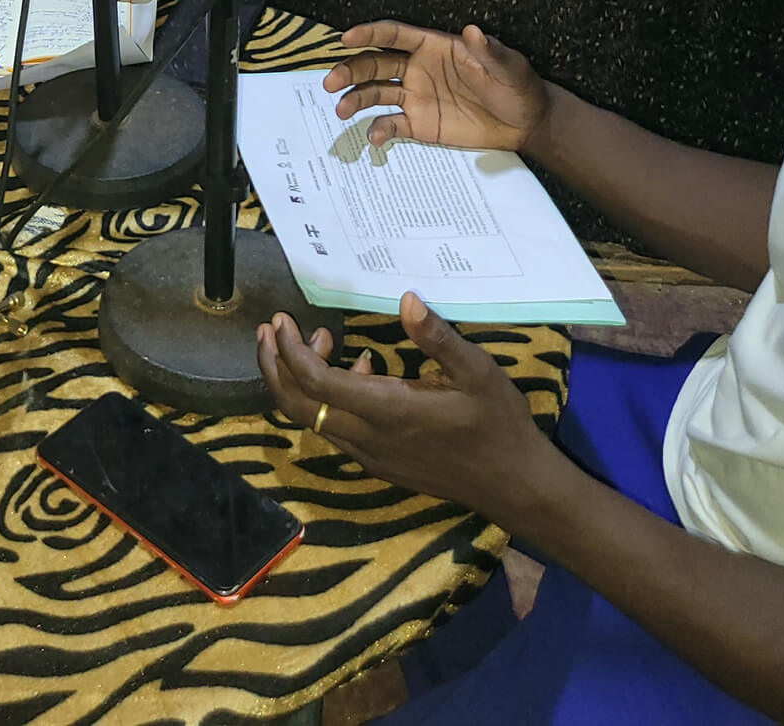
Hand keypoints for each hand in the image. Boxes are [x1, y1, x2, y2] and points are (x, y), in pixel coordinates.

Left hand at [256, 295, 557, 518]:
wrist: (511, 485)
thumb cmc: (496, 424)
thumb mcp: (477, 372)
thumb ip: (437, 337)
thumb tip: (406, 299)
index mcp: (386, 409)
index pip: (315, 381)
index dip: (289, 350)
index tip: (281, 320)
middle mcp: (367, 436)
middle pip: (296, 404)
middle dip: (274, 364)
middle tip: (272, 328)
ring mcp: (368, 453)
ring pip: (311, 418)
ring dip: (299, 380)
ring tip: (318, 339)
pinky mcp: (377, 461)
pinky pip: (334, 428)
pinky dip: (326, 398)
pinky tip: (360, 370)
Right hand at [323, 20, 552, 151]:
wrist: (525, 123)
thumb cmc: (517, 85)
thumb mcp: (507, 65)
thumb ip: (488, 50)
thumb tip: (472, 31)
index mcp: (434, 47)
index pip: (395, 36)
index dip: (370, 34)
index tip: (346, 38)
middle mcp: (417, 69)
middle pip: (375, 64)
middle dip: (350, 70)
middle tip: (331, 81)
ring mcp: (415, 97)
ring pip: (375, 92)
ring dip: (355, 98)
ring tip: (341, 110)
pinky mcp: (419, 123)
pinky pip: (391, 124)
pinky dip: (379, 129)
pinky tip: (375, 136)